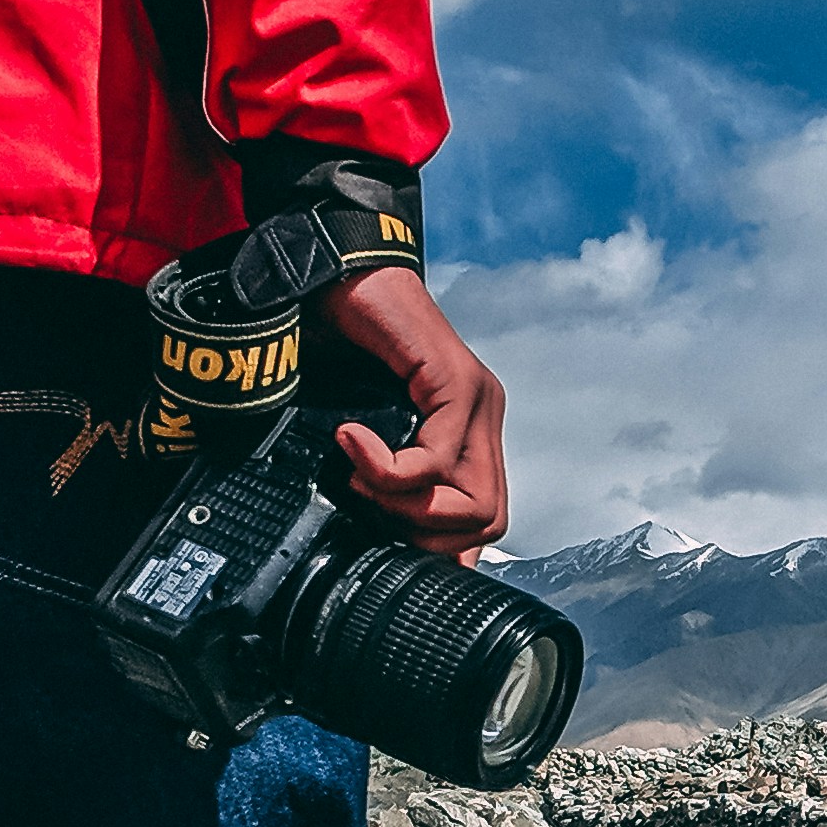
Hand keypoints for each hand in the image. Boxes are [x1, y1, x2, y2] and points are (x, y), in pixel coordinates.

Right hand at [315, 267, 508, 557]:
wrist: (337, 276)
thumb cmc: (341, 349)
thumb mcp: (364, 435)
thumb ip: (381, 483)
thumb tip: (380, 544)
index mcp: (469, 435)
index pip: (484, 521)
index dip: (444, 551)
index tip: (391, 550)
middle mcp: (483, 419)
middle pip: (489, 521)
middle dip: (424, 536)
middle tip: (369, 508)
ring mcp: (478, 400)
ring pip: (473, 502)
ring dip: (403, 505)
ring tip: (357, 474)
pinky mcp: (458, 381)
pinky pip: (437, 459)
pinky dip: (387, 469)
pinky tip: (352, 442)